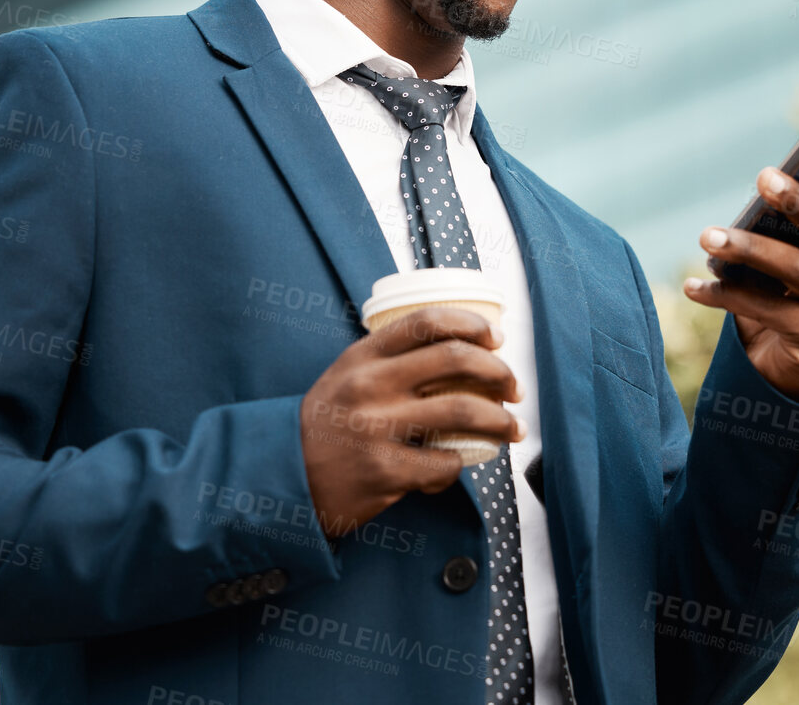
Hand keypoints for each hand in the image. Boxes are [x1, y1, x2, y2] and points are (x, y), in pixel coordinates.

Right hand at [300, 306, 523, 536]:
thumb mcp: (346, 376)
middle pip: (456, 360)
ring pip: (462, 412)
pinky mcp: (386, 471)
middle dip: (499, 372)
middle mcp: (371, 386)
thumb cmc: (324, 424)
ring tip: (512, 428)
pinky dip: (459, 464)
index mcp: (363, 356)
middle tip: (513, 387)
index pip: (427, 321)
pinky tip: (457, 463)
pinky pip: (444, 463)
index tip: (496, 337)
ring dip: (499, 420)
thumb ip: (388, 361)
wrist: (285, 476)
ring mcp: (377, 429)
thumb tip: (454, 352)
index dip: (472, 324)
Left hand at [684, 147, 798, 404]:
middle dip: (795, 202)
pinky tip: (693, 286)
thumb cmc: (787, 297)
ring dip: (747, 248)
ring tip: (707, 236)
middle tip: (762, 176)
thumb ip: (786, 232)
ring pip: (796, 269)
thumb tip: (760, 193)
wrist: (792, 368)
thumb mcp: (791, 262)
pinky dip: (725, 295)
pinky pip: (768, 310)